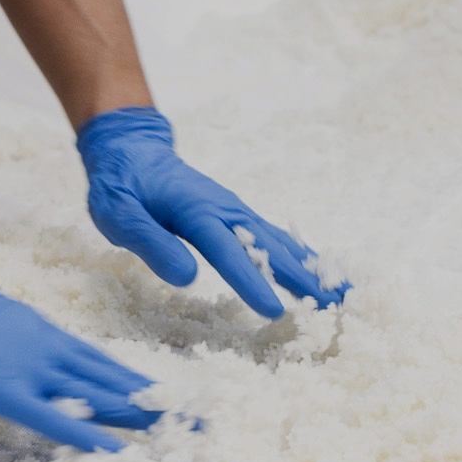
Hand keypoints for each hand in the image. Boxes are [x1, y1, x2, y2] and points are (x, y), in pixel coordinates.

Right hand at [0, 223, 158, 452]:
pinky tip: (118, 453)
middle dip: (151, 401)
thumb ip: (0, 327)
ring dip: (137, 416)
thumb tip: (0, 335)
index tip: (160, 396)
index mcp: (38, 331)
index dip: (129, 381)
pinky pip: (55, 420)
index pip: (95, 362)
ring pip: (96, 396)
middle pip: (109, 379)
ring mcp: (30, 369)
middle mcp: (45, 349)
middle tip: (191, 419)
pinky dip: (89, 437)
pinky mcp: (6, 392)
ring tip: (176, 433)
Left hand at [77, 107, 343, 317]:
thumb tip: (187, 277)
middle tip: (334, 305)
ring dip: (309, 268)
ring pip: (278, 242)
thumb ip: (151, 243)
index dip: (251, 281)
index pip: (228, 251)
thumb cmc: (121, 185)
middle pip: (269, 247)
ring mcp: (234, 211)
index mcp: (196, 210)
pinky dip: (298, 255)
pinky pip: (272, 238)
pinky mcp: (235, 217)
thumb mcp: (120, 214)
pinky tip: (315, 272)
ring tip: (341, 293)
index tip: (274, 311)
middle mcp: (225, 209)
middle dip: (302, 277)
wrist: (131, 150)